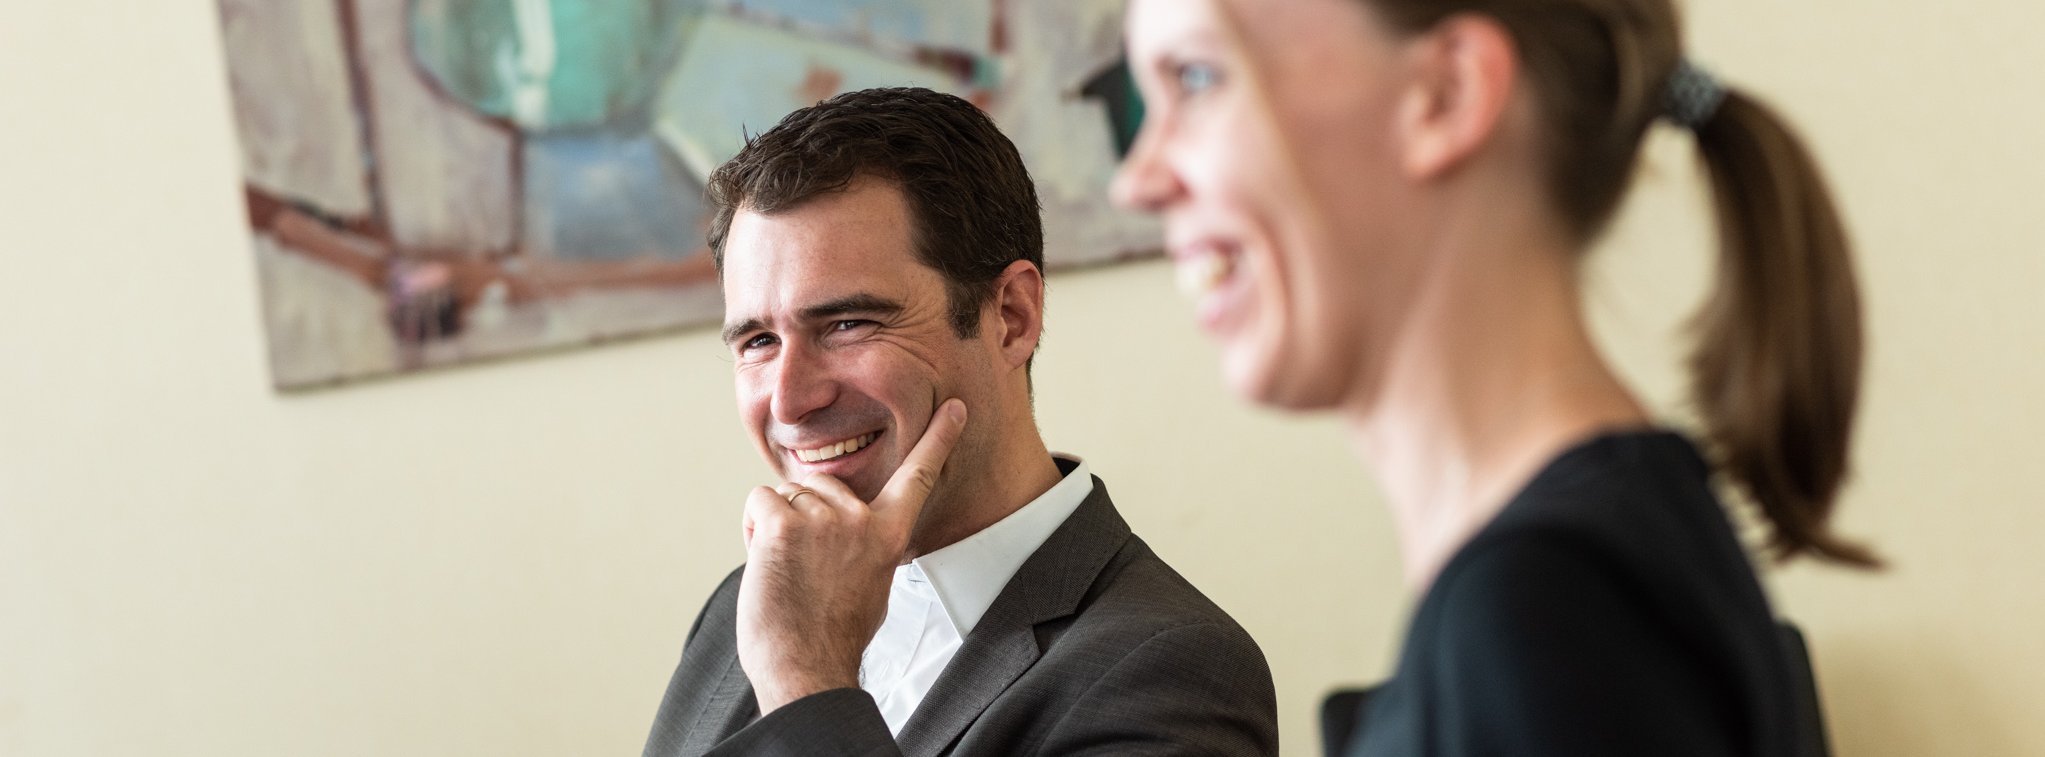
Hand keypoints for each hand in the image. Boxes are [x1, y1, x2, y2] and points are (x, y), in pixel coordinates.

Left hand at [734, 399, 967, 713]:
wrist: (806, 666)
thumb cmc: (832, 635)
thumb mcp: (871, 584)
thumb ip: (865, 544)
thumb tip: (842, 531)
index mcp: (890, 536)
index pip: (918, 477)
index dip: (938, 440)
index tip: (955, 407)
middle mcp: (861, 521)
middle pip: (821, 484)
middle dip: (804, 515)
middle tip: (805, 567)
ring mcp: (823, 519)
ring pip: (787, 495)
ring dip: (776, 528)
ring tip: (788, 573)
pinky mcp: (784, 524)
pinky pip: (760, 501)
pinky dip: (753, 528)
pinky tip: (766, 562)